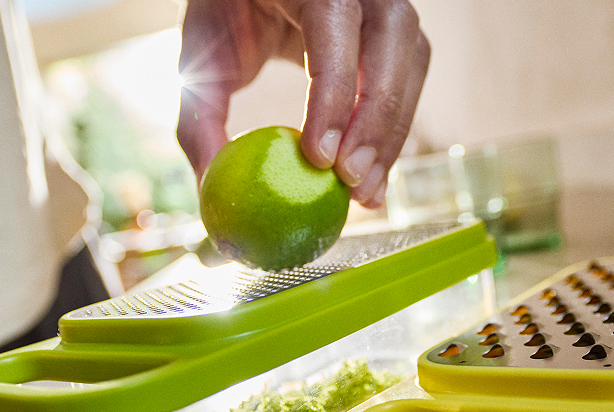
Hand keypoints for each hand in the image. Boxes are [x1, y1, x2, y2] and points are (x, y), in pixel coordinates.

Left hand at [176, 0, 429, 208]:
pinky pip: (412, 78)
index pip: (335, 23)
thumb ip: (200, 118)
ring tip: (364, 191)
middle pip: (390, 42)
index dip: (333, 92)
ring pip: (412, 62)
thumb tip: (210, 190)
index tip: (320, 157)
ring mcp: (387, 2)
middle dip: (374, 121)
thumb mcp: (202, 57)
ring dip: (392, 134)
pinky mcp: (400, 32)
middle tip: (349, 181)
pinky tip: (372, 172)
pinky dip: (395, 129)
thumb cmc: (227, 15)